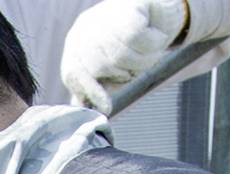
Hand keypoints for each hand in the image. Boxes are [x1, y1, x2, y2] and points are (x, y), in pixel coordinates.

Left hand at [62, 0, 187, 110]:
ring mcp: (103, 17)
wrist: (147, 7)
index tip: (107, 108)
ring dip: (144, 60)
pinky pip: (138, 39)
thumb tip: (83, 108)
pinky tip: (156, 36)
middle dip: (125, 74)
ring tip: (151, 51)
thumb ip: (93, 85)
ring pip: (122, 56)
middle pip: (102, 67)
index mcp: (75, 48)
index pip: (73, 74)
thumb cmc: (126, 42)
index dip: (90, 92)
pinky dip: (152, 43)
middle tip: (139, 66)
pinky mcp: (125, 7)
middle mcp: (84, 31)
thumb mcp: (106, 65)